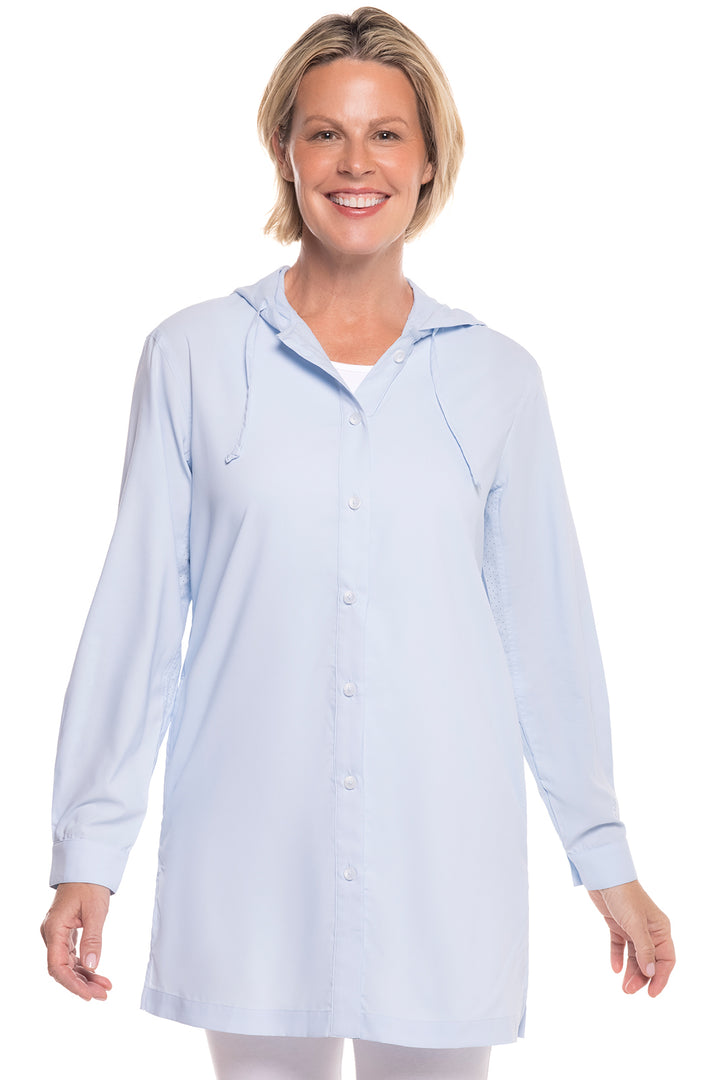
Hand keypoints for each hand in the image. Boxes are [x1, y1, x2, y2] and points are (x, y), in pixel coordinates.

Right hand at [40, 882, 113, 1000]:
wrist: (87, 865)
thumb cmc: (90, 884)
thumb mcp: (95, 911)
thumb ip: (93, 940)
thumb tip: (92, 967)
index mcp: (54, 929)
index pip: (58, 967)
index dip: (72, 984)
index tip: (88, 995)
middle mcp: (52, 934)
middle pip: (62, 969)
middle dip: (81, 984)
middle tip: (103, 994)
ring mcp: (57, 933)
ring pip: (68, 963)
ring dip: (85, 977)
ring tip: (105, 987)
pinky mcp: (65, 932)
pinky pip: (72, 954)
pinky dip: (84, 965)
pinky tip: (98, 974)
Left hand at [587, 879, 674, 996]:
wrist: (604, 875)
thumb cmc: (624, 896)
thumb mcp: (636, 924)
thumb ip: (644, 949)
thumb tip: (651, 973)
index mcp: (660, 929)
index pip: (666, 960)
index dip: (660, 978)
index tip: (651, 994)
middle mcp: (649, 930)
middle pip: (649, 960)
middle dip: (641, 977)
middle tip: (628, 991)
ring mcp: (633, 927)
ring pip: (635, 955)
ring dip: (630, 971)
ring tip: (623, 986)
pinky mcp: (618, 924)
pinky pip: (620, 945)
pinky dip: (617, 956)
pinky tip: (615, 968)